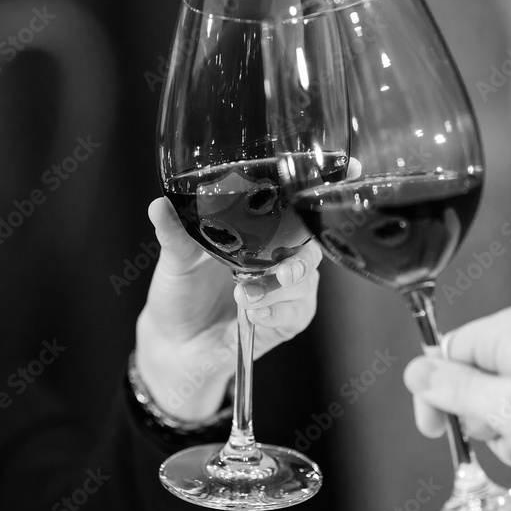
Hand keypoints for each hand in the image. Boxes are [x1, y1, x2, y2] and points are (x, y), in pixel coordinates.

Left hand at [135, 197, 321, 420]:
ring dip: (280, 289)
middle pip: (313, 245)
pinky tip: (254, 313)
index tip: (352, 168)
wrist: (174, 343)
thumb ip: (174, 233)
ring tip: (245, 296)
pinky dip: (277, 313)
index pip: (300, 206)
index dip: (331, 186)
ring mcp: (286, 288)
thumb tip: (159, 205)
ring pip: (307, 281)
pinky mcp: (285, 320)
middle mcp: (279, 255)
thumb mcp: (176, 259)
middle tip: (282, 271)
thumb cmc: (180, 292)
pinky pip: (296, 314)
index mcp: (260, 230)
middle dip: (303, 256)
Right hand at [403, 303, 510, 492]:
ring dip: (505, 432)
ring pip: (499, 398)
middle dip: (479, 418)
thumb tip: (416, 371)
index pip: (448, 352)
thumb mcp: (504, 409)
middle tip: (501, 435)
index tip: (435, 429)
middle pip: (473, 377)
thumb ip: (454, 389)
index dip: (436, 394)